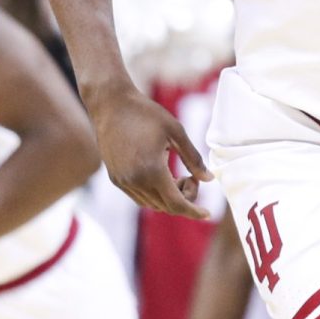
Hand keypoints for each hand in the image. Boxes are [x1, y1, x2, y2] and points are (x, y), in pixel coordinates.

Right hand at [87, 84, 213, 218]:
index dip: (194, 211)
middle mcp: (135, 181)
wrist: (111, 104)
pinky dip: (155, 194)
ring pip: (152, 204)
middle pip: (166, 206)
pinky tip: (161, 175)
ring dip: (169, 197)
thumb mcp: (176, 131)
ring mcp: (122, 182)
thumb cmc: (146, 114)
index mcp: (152, 171)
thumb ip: (193, 158)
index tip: (207, 213)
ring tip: (176, 173)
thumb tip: (208, 179)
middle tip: (190, 175)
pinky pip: (139, 197)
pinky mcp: (115, 178)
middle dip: (184, 198)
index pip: (176, 204)